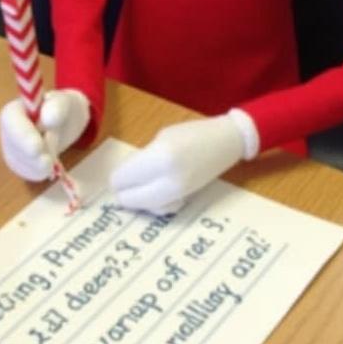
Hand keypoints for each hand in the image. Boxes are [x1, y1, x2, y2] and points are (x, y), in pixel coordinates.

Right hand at [0, 89, 89, 181]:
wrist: (65, 122)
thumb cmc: (61, 108)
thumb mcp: (64, 102)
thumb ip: (57, 106)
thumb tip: (48, 119)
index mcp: (12, 111)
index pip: (11, 124)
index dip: (23, 136)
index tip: (38, 147)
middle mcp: (7, 132)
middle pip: (14, 148)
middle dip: (32, 157)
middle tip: (49, 162)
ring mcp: (11, 150)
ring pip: (22, 164)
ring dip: (40, 165)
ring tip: (53, 156)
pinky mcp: (19, 165)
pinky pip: (29, 174)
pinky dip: (42, 172)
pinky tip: (49, 165)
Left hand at [110, 112, 249, 212]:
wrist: (225, 143)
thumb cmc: (191, 133)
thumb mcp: (160, 139)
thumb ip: (142, 158)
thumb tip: (123, 178)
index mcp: (159, 157)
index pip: (122, 178)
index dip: (117, 177)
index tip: (120, 172)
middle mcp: (168, 180)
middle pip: (129, 199)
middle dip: (124, 191)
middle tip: (126, 182)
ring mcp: (178, 193)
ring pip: (144, 207)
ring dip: (138, 199)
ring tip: (142, 185)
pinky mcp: (185, 200)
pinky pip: (161, 209)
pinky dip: (154, 204)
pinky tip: (158, 192)